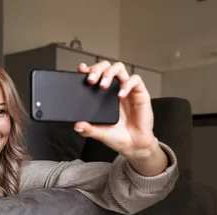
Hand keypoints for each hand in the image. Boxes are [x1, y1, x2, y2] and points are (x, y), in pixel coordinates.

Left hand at [74, 61, 167, 175]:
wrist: (134, 144)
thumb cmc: (116, 136)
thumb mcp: (99, 133)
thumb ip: (88, 129)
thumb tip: (77, 125)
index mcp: (101, 95)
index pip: (94, 75)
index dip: (87, 70)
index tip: (81, 70)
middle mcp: (113, 89)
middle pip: (105, 67)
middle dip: (97, 69)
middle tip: (91, 80)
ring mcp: (126, 89)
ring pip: (119, 68)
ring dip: (110, 73)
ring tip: (103, 85)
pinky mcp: (139, 93)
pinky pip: (135, 80)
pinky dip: (127, 84)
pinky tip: (120, 94)